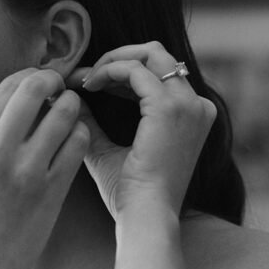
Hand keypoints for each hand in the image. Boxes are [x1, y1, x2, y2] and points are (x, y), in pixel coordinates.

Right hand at [0, 68, 89, 268]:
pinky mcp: (51, 190)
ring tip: (69, 117)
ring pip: (64, 113)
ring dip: (72, 108)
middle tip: (61, 91)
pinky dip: (81, 135)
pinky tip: (74, 142)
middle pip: (35, 88)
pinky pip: (78, 143)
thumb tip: (27, 90)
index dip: (33, 75)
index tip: (43, 84)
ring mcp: (25, 170)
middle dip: (55, 82)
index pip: (9, 84)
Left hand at [66, 42, 216, 218]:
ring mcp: (187, 104)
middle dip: (118, 57)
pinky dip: (108, 70)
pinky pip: (135, 70)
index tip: (89, 82)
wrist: (145, 215)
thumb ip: (94, 123)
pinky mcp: (168, 107)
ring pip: (150, 53)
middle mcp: (196, 105)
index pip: (159, 74)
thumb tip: (71, 99)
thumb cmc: (130, 194)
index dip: (121, 71)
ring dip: (111, 60)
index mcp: (191, 116)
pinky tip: (88, 86)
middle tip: (85, 74)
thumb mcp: (108, 151)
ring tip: (84, 79)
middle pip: (158, 54)